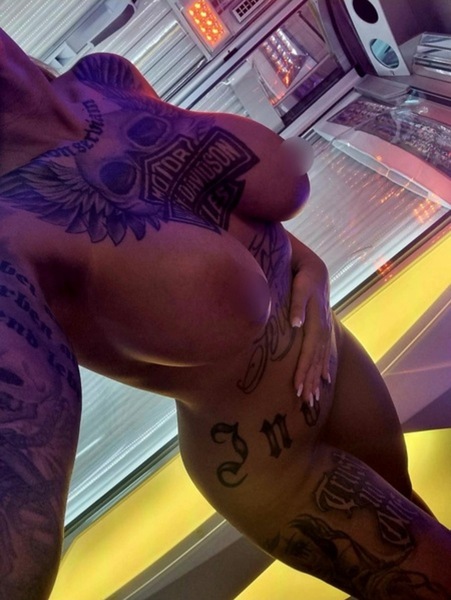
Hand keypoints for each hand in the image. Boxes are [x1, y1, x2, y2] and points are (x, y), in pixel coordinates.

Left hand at [288, 235, 331, 404]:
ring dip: (317, 378)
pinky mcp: (323, 330)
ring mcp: (325, 330)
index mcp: (316, 321)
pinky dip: (325, 367)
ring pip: (322, 359)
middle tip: (305, 401)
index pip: (310, 351)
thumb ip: (297, 303)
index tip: (297, 387)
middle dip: (310, 380)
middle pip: (317, 360)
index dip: (304, 370)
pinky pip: (325, 353)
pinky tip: (325, 380)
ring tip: (313, 397)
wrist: (315, 269)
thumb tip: (296, 324)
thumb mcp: (300, 285)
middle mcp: (323, 329)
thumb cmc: (304, 275)